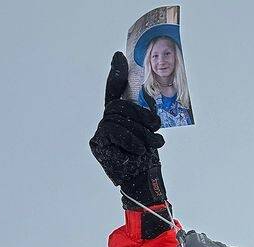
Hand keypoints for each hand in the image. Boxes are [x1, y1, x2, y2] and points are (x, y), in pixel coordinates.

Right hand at [89, 52, 167, 205]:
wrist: (144, 182)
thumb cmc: (148, 158)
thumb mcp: (150, 131)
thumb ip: (145, 115)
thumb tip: (150, 100)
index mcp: (121, 117)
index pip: (115, 91)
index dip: (116, 74)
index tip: (119, 56)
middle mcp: (108, 121)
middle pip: (120, 104)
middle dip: (141, 114)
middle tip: (156, 127)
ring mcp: (101, 132)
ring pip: (119, 118)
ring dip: (140, 132)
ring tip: (152, 145)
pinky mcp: (97, 143)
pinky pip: (113, 130)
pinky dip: (130, 139)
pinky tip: (138, 150)